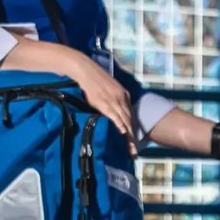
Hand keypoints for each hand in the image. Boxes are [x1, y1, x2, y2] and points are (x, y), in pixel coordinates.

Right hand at [3, 40, 135, 154]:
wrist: (84, 69)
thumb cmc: (93, 80)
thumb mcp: (107, 90)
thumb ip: (112, 101)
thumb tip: (111, 114)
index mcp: (124, 95)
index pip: (131, 115)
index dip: (134, 130)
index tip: (135, 142)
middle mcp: (121, 98)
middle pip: (130, 120)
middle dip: (133, 137)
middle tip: (135, 151)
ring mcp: (114, 99)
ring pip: (124, 120)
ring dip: (128, 135)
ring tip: (130, 148)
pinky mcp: (104, 101)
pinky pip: (114, 115)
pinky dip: (119, 123)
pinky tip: (122, 132)